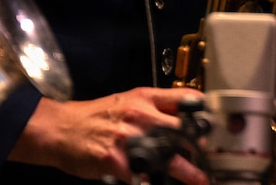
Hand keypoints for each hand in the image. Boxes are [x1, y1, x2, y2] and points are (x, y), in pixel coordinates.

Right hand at [13, 89, 207, 184]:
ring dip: (186, 172)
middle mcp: (141, 115)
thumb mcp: (129, 100)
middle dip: (199, 148)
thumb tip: (186, 116)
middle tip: (210, 161)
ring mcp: (129, 139)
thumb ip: (157, 105)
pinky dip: (154, 182)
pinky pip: (142, 176)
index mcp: (146, 98)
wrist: (61, 128)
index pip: (186, 100)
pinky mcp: (115, 160)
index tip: (214, 130)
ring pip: (167, 156)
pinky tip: (161, 184)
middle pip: (182, 131)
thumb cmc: (97, 116)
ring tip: (200, 180)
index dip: (204, 116)